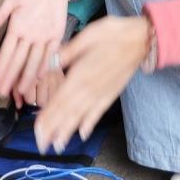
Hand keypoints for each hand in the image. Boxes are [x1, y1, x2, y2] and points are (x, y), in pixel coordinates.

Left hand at [0, 0, 73, 105]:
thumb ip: (0, 15)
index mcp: (17, 26)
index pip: (6, 53)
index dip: (1, 70)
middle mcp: (30, 34)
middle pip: (19, 61)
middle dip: (10, 79)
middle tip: (3, 94)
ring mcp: (44, 36)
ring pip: (34, 61)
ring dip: (27, 78)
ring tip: (21, 93)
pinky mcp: (56, 35)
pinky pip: (50, 54)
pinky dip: (45, 67)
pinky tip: (40, 78)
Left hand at [34, 16, 150, 152]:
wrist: (142, 40)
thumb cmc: (113, 34)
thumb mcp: (86, 36)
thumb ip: (67, 52)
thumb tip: (49, 61)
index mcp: (81, 74)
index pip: (60, 99)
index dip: (48, 116)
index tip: (37, 129)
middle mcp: (90, 88)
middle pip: (68, 112)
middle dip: (53, 129)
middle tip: (41, 145)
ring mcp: (102, 94)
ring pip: (81, 116)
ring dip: (68, 131)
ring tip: (57, 146)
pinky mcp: (111, 94)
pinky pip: (98, 112)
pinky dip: (89, 124)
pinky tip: (82, 134)